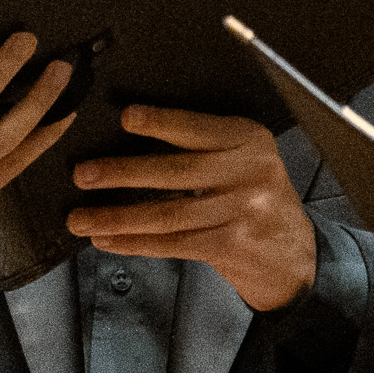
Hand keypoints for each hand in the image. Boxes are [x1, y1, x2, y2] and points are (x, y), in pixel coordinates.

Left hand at [65, 102, 318, 311]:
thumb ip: (205, 147)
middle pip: (176, 172)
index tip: (125, 117)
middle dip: (122, 173)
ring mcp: (241, 212)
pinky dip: (134, 243)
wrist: (294, 255)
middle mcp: (249, 173)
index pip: (198, 129)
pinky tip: (106, 241)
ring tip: (79, 219)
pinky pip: (172, 244)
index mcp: (249, 140)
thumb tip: (128, 141)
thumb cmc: (254, 198)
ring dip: (116, 217)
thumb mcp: (244, 161)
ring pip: (167, 214)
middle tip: (82, 175)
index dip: (161, 123)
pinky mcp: (231, 246)